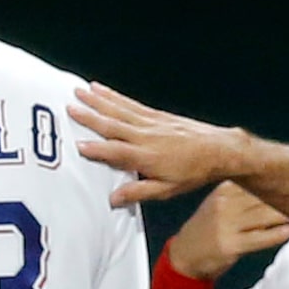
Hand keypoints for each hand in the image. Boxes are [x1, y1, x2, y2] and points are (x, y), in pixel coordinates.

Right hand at [67, 84, 251, 205]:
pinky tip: (102, 89)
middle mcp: (146, 136)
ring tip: (79, 91)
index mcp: (147, 157)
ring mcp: (151, 123)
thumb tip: (113, 199)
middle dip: (90, 116)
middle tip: (69, 107)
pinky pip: (131, 104)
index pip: (116, 153)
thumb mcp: (167, 190)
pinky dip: (115, 96)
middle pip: (113, 125)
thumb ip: (139, 192)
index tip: (77, 145)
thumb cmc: (194, 173)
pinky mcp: (156, 115)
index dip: (97, 150)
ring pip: (119, 110)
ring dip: (98, 100)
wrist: (219, 150)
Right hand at [166, 182, 288, 281]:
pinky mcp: (229, 245)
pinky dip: (276, 234)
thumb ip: (246, 192)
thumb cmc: (209, 229)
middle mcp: (225, 203)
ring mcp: (226, 224)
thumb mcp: (222, 202)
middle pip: (265, 196)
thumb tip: (281, 182)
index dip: (283, 179)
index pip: (259, 179)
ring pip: (265, 215)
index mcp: (225, 188)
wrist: (184, 256)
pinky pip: (259, 238)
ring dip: (287, 215)